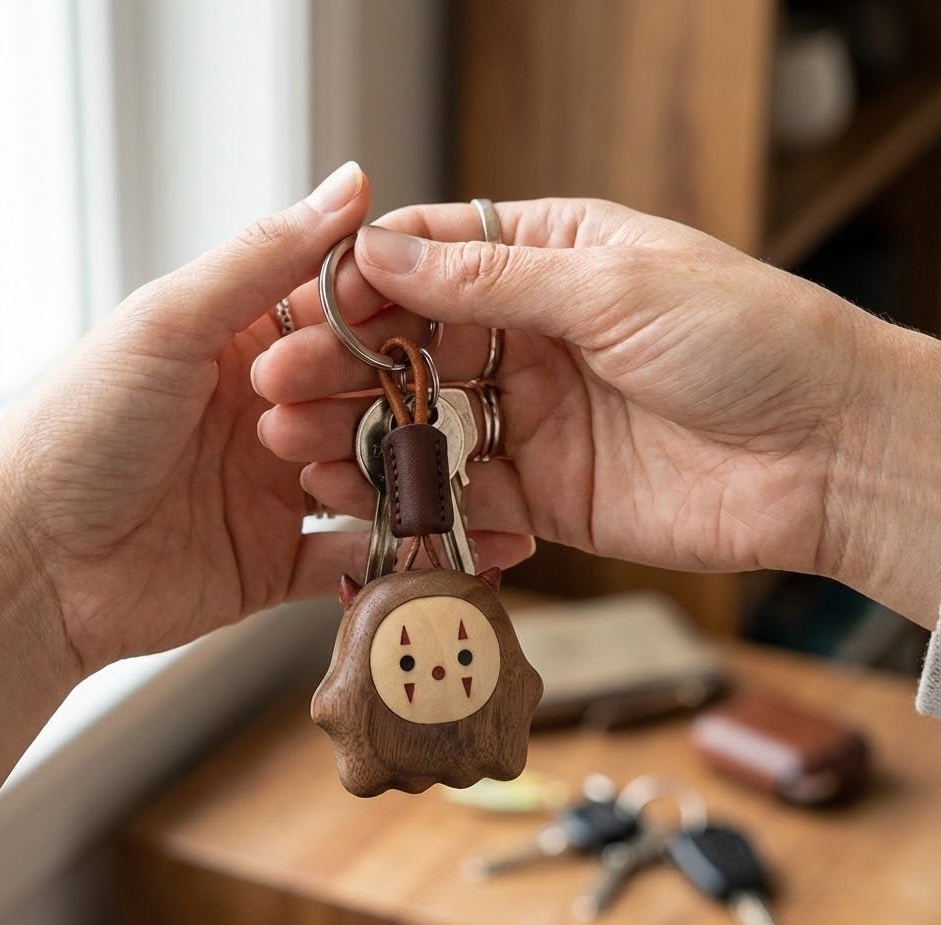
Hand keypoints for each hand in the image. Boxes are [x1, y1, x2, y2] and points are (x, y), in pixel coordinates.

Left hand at [0, 166, 532, 679]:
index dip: (400, 317)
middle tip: (479, 416)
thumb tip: (354, 182)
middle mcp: (269, 415)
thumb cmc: (80, 425)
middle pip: (368, 404)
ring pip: (371, 481)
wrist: (31, 563)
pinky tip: (457, 554)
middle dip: (421, 411)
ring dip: (423, 484)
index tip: (460, 317)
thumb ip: (264, 258)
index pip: (345, 321)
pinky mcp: (276, 561)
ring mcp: (275, 491)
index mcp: (244, 347)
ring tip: (490, 490)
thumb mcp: (170, 322)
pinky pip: (351, 557)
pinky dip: (401, 556)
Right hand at [253, 198, 940, 625]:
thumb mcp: (614, 284)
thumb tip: (386, 252)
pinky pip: (464, 491)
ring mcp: (538, 415)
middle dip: (344, 364)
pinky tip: (358, 493)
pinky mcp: (548, 490)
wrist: (828, 454)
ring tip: (295, 443)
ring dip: (362, 432)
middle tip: (276, 383)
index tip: (304, 304)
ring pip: (427, 420)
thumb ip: (494, 279)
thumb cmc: (747, 337)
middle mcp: (538, 335)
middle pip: (416, 345)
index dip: (366, 279)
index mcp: (557, 258)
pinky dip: (414, 493)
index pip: (437, 256)